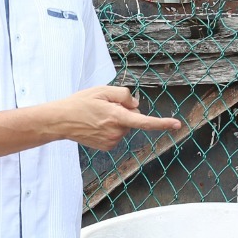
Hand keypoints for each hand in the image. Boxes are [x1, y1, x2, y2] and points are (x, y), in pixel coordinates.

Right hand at [57, 86, 180, 150]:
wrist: (61, 121)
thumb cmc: (80, 103)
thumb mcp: (102, 90)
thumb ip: (123, 95)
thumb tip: (136, 105)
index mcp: (117, 117)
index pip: (144, 121)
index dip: (162, 123)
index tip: (177, 124)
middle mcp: (117, 132)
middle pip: (133, 118)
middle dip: (125, 111)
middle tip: (104, 106)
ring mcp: (112, 141)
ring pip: (125, 127)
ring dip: (116, 120)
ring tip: (97, 115)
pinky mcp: (108, 147)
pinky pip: (117, 134)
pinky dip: (111, 128)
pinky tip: (96, 124)